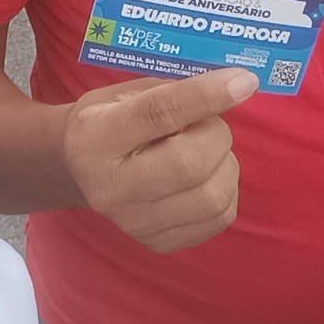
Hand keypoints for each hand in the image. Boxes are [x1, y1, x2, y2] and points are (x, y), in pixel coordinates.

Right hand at [61, 69, 256, 254]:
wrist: (79, 171)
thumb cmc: (108, 120)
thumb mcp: (124, 94)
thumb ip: (170, 92)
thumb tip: (232, 88)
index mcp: (96, 137)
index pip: (158, 114)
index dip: (206, 95)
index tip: (244, 80)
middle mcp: (110, 187)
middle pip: (191, 163)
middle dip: (217, 134)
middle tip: (209, 122)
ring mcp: (134, 222)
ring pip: (212, 196)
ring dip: (226, 163)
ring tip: (207, 150)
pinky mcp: (158, 243)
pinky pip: (219, 218)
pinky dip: (227, 189)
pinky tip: (208, 175)